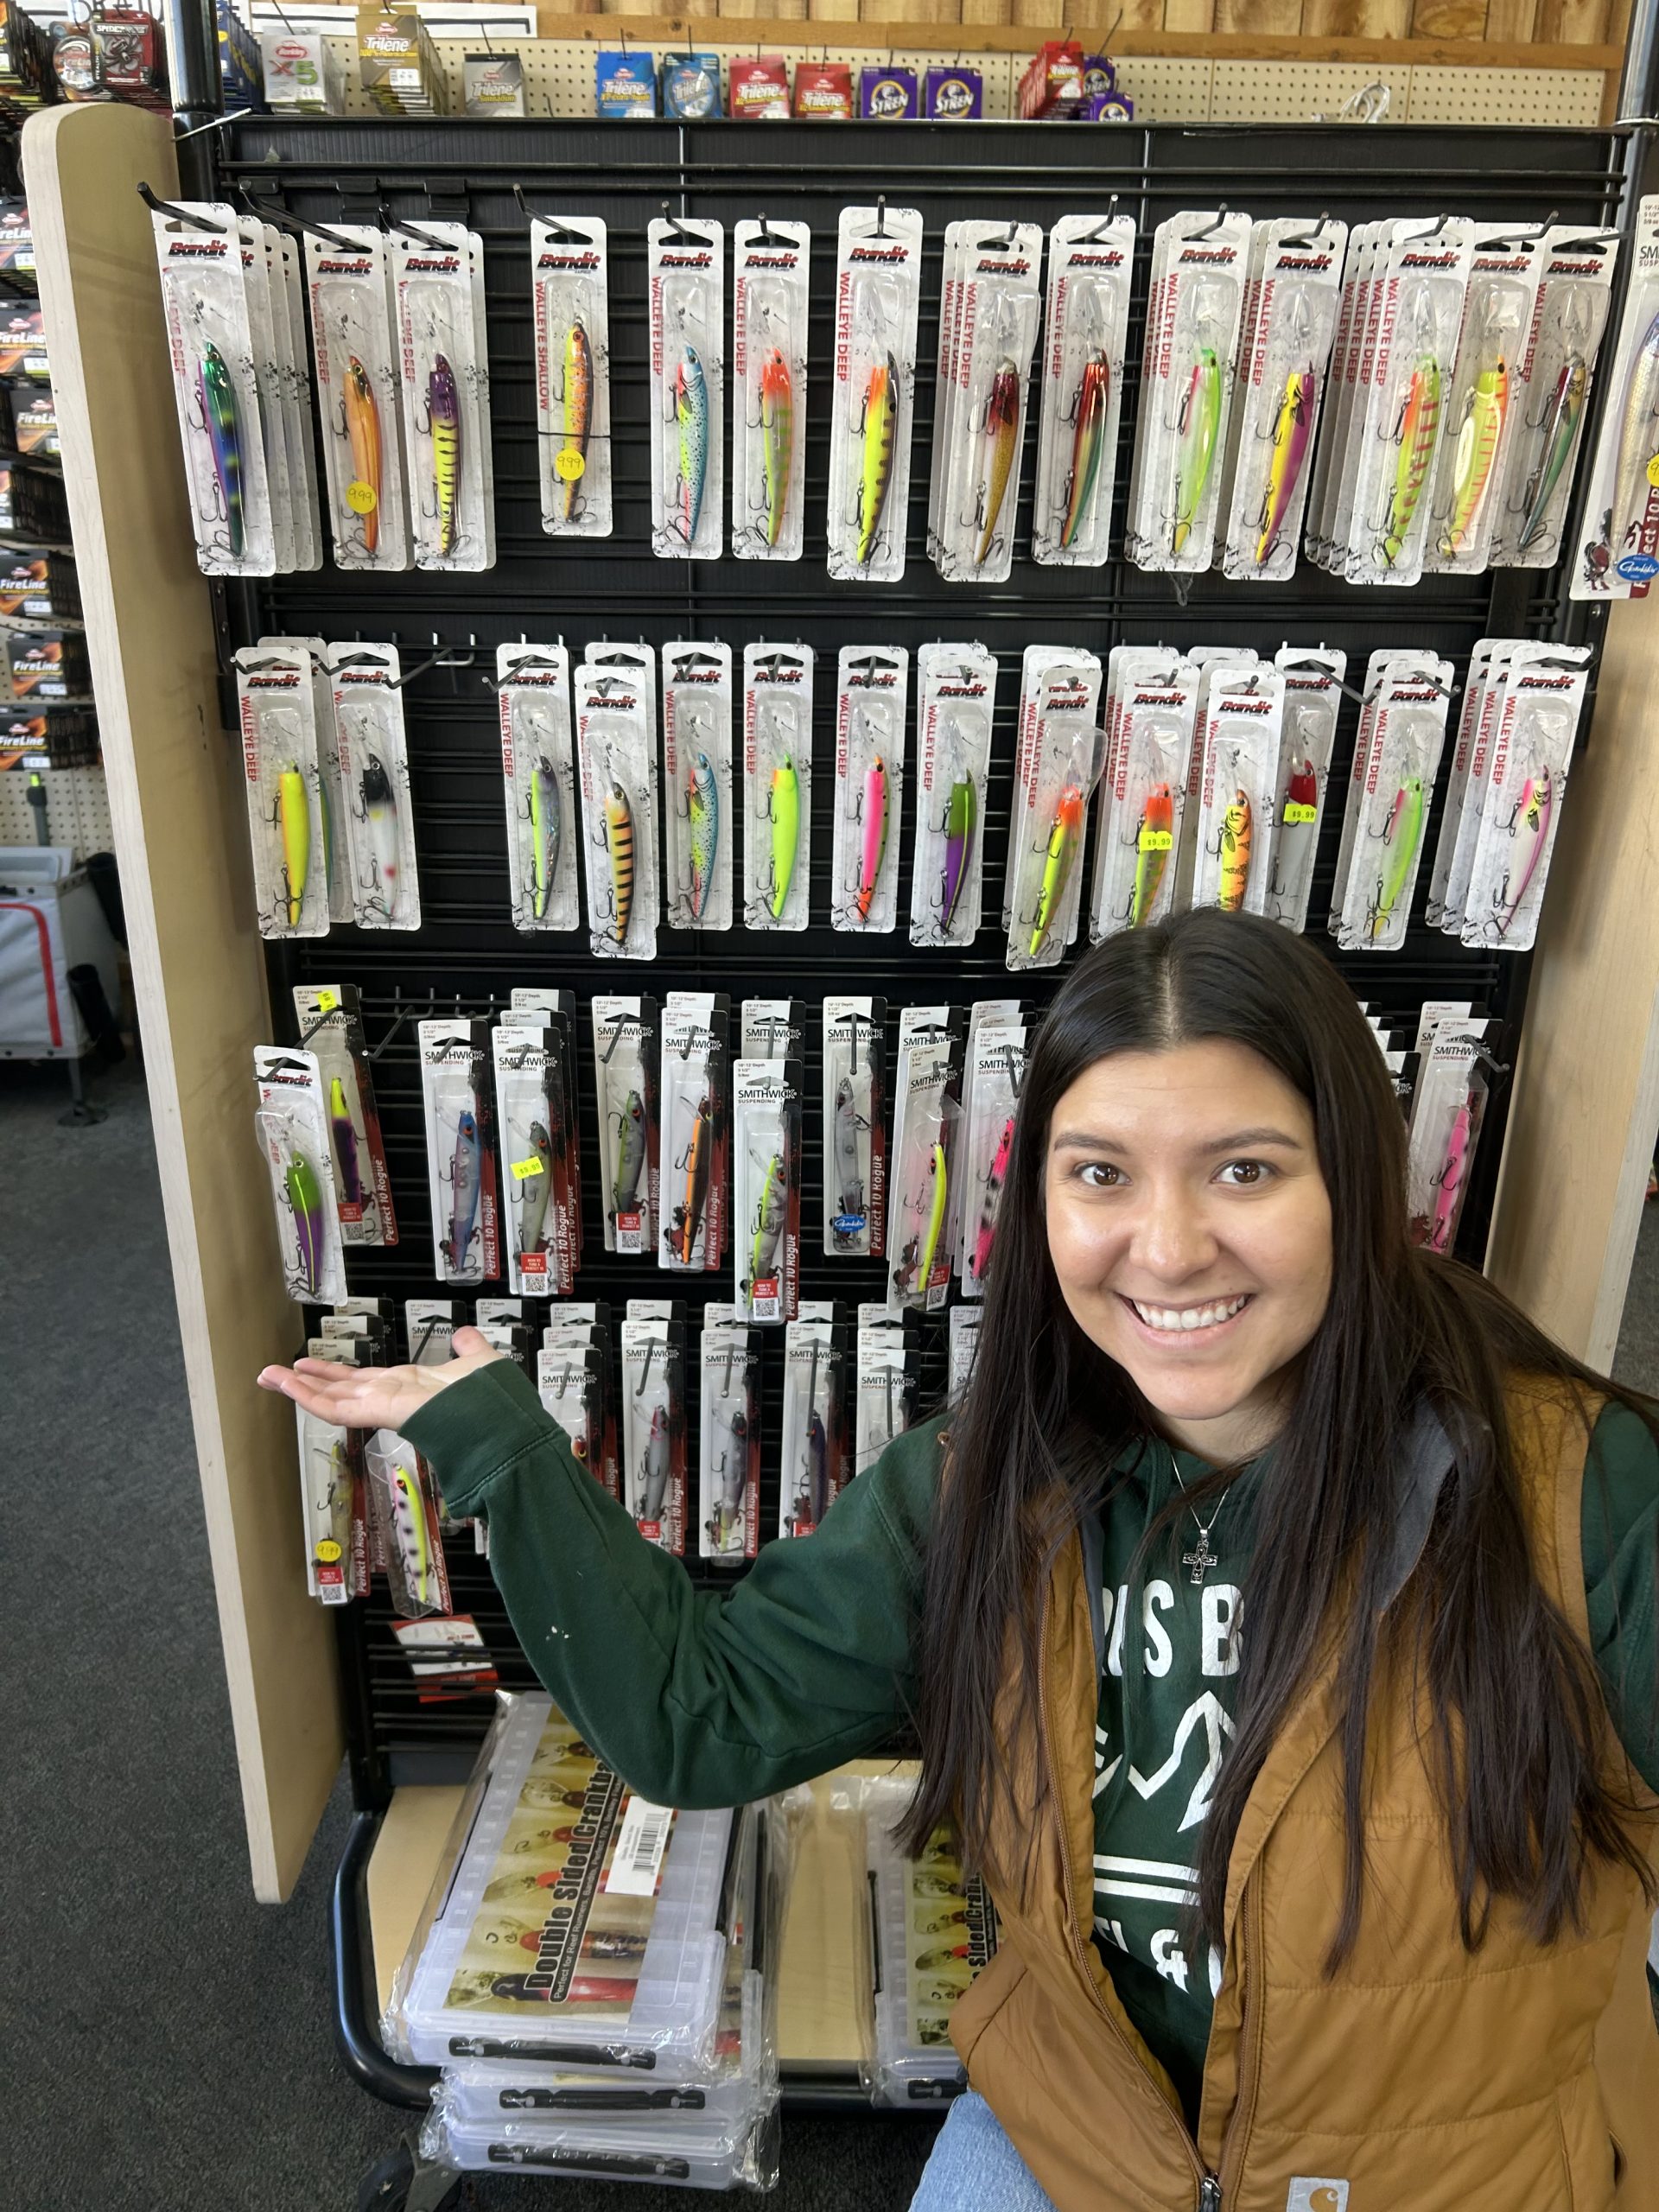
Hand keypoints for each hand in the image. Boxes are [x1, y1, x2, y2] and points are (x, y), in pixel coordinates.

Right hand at [257, 1325, 504, 1434]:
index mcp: (410, 1387)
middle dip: (309, 1381)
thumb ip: (468, 1348)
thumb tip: (463, 1336)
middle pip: (341, 1388)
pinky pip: (336, 1407)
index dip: (338, 1374)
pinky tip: (285, 1383)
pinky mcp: (378, 1413)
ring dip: (298, 1386)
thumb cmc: (492, 1399)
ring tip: (268, 1375)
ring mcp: (383, 1407)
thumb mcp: (477, 1363)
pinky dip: (307, 1395)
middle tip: (278, 1372)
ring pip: (332, 1398)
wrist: (500, 1421)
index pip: (365, 1380)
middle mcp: (392, 1397)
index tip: (314, 1366)